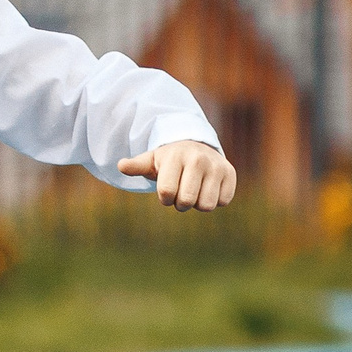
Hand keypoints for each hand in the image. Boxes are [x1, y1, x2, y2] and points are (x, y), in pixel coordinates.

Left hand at [118, 140, 236, 211]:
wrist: (197, 146)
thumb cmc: (169, 160)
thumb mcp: (151, 160)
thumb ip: (136, 166)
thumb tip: (121, 165)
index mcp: (176, 157)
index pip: (167, 192)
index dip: (165, 198)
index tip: (166, 190)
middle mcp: (198, 159)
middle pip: (186, 201)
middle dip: (180, 203)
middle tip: (181, 192)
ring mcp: (217, 166)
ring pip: (206, 205)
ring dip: (198, 203)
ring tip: (194, 190)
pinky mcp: (230, 174)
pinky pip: (223, 201)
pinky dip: (215, 199)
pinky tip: (208, 188)